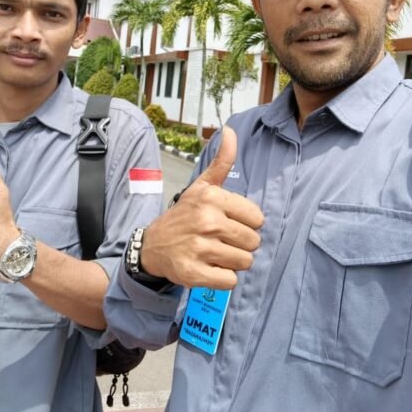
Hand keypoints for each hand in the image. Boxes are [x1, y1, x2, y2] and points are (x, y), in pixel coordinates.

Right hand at [140, 127, 263, 289]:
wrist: (153, 245)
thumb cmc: (185, 215)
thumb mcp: (202, 186)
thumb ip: (222, 161)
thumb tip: (230, 130)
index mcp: (212, 198)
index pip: (257, 219)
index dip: (246, 223)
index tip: (229, 222)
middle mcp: (206, 221)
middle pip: (253, 242)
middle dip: (241, 244)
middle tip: (221, 240)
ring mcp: (199, 248)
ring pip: (244, 262)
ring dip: (233, 262)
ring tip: (214, 254)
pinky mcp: (193, 274)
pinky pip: (230, 281)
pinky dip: (223, 278)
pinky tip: (209, 268)